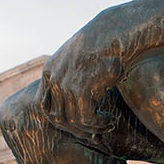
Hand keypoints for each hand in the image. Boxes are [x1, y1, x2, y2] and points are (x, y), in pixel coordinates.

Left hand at [38, 16, 124, 132]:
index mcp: (50, 71)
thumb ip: (73, 77)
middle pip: (57, 118)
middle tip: (96, 131)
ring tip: (108, 125)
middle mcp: (54, 78)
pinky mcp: (80, 89)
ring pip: (72, 122)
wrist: (117, 31)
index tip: (83, 123)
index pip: (46, 106)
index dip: (63, 120)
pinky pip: (85, 119)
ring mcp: (65, 84)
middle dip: (77, 129)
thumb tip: (82, 98)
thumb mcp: (82, 60)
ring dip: (92, 129)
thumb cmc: (105, 46)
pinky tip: (110, 121)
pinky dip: (98, 124)